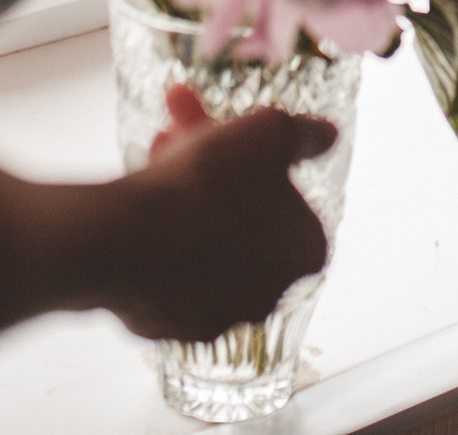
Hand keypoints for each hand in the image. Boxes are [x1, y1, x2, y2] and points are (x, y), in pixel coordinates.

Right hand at [99, 86, 334, 342]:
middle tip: (184, 134)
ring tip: (154, 152)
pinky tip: (136, 204)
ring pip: (201, 241)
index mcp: (305, 251)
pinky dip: (154, 237)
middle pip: (242, 218)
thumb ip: (304, 134)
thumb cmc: (210, 185)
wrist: (133, 238)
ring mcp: (215, 314)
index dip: (258, 161)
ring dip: (182, 195)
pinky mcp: (166, 325)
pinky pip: (163, 270)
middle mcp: (267, 292)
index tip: (229, 138)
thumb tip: (325, 134)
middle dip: (214, 169)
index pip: (289, 202)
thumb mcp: (270, 133)